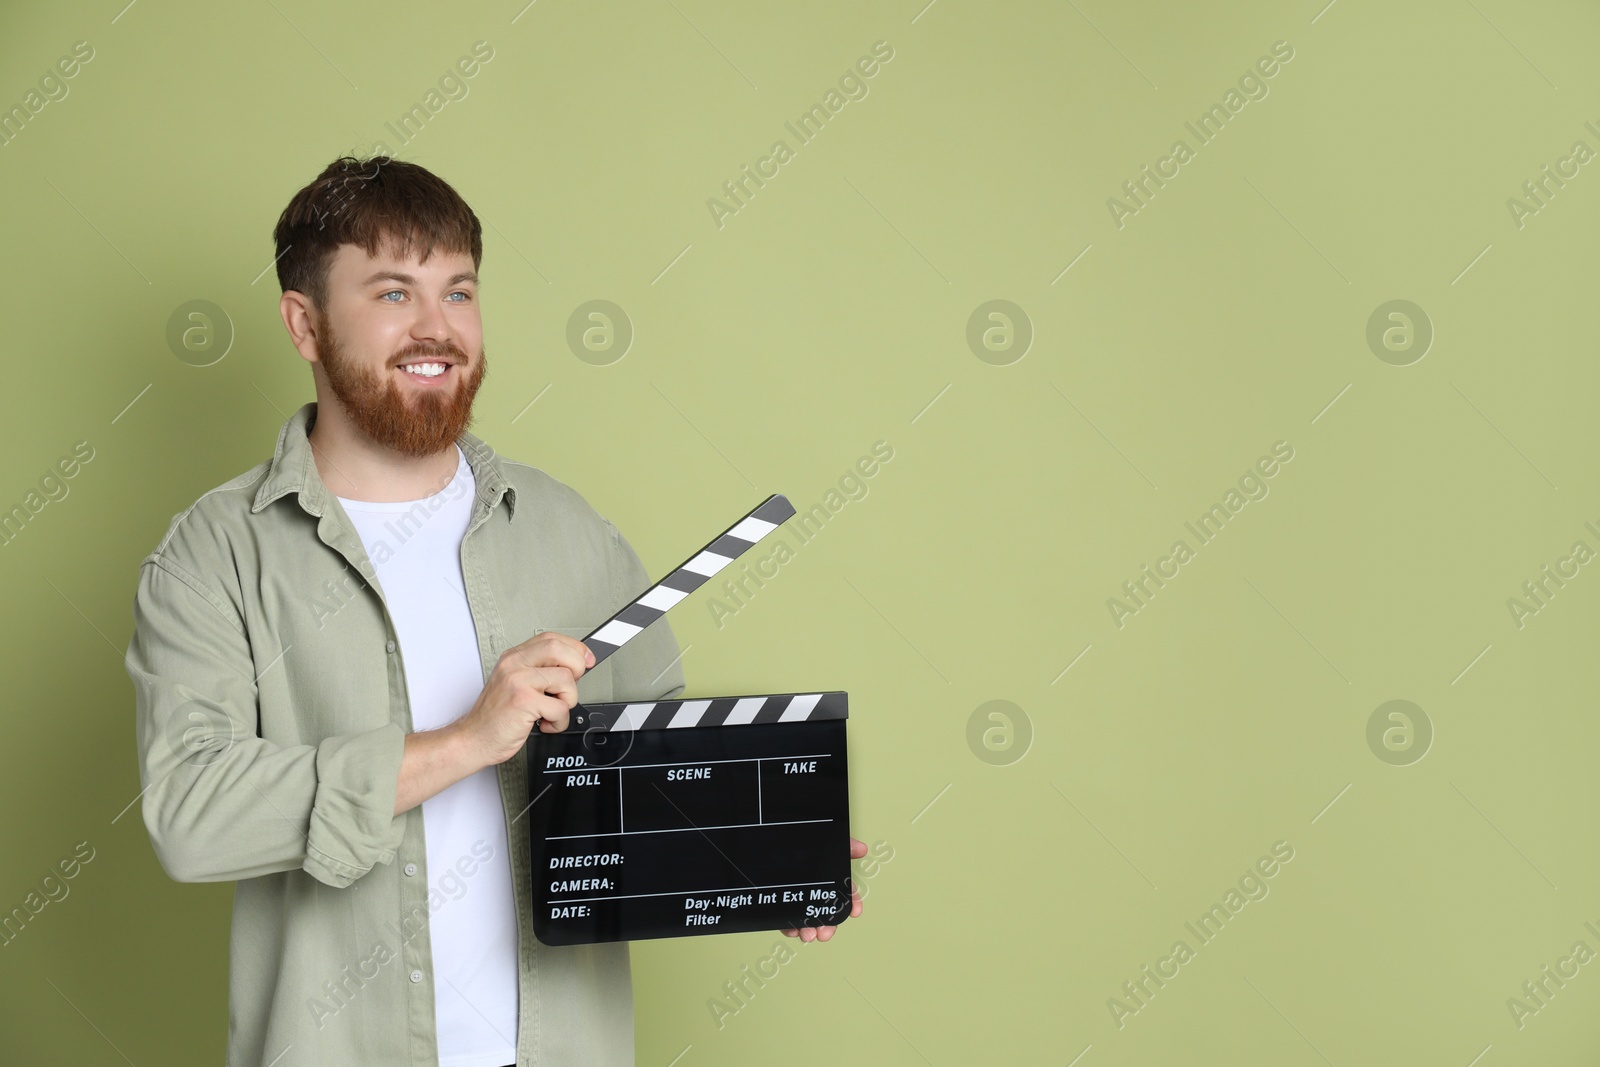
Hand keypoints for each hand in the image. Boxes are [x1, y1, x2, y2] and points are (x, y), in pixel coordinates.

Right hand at [453, 630, 593, 767]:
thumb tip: (574, 665)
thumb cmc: (496, 716)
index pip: (552, 638)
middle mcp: (515, 665)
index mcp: (514, 657)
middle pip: (560, 649)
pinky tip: (545, 723)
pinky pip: (560, 707)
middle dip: (576, 668)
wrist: (474, 739)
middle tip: (567, 688)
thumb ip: (539, 670)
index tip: (586, 660)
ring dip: (567, 701)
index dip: (575, 648)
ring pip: (566, 680)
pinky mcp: (523, 701)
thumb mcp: (514, 683)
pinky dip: (559, 722)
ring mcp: (518, 681)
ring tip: (550, 711)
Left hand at [782, 837, 866, 942]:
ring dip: (809, 930)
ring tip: (808, 935)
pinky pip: (784, 919)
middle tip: (825, 933)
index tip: (854, 911)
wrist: (756, 842)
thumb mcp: (819, 839)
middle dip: (828, 925)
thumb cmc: (788, 837)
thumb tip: (862, 848)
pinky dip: (788, 927)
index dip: (851, 902)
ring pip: (805, 918)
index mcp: (823, 873)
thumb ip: (841, 844)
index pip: (842, 890)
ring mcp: (793, 895)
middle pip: (824, 910)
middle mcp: (809, 886)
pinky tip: (791, 930)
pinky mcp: (776, 903)